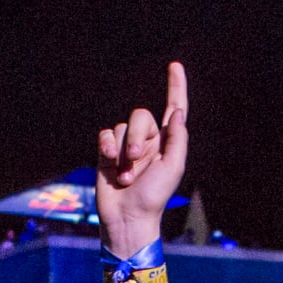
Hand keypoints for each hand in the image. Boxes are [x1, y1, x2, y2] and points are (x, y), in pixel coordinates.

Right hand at [93, 62, 188, 256]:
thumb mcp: (172, 167)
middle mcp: (148, 140)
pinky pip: (105, 134)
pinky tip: (109, 165)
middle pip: (140, 115)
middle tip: (135, 160)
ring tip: (125, 176)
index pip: (173, 108)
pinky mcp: (108, 152)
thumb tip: (177, 112)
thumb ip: (176, 139)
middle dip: (137, 136)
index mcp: (168, 142)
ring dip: (122, 151)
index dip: (175, 87)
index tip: (174, 66)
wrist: (127, 217)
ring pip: (121, 126)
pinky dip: (107, 148)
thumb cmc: (154, 196)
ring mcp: (127, 145)